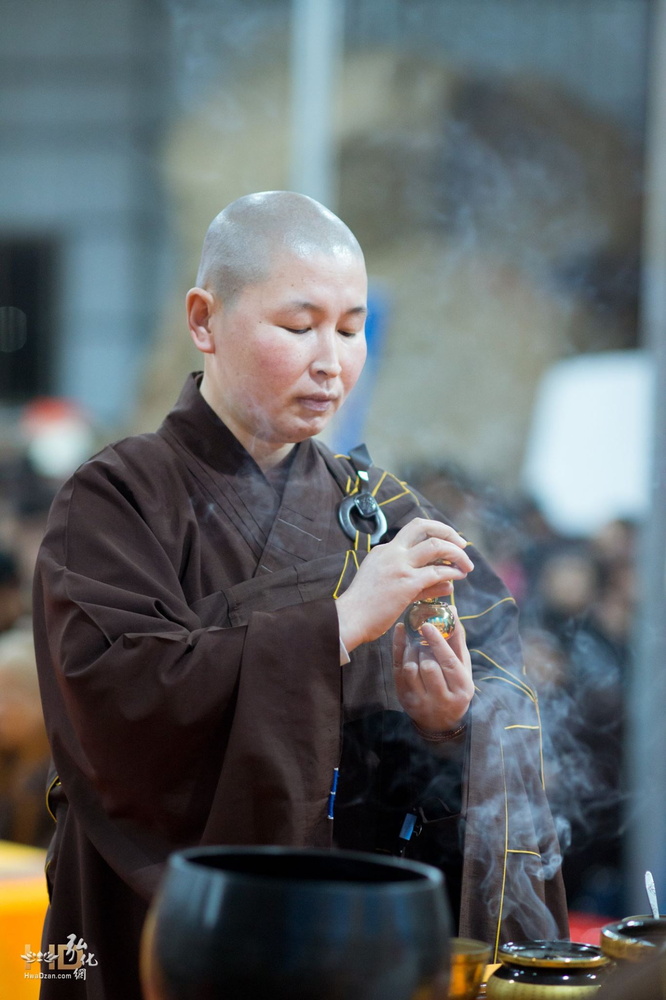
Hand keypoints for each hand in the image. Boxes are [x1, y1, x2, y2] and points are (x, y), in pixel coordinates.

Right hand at [335, 517, 472, 650]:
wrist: (349, 620)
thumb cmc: (366, 609)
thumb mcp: (391, 588)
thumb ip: (421, 584)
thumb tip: (447, 583)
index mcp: (384, 550)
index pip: (414, 532)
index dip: (435, 534)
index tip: (449, 544)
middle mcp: (392, 552)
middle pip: (423, 526)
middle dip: (448, 531)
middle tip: (462, 544)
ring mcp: (399, 565)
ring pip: (436, 545)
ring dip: (456, 553)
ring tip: (467, 565)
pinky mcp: (407, 582)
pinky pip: (437, 571)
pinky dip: (452, 571)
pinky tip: (459, 576)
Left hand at [392, 608, 473, 733]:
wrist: (441, 721)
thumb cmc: (455, 685)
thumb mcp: (463, 667)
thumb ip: (456, 640)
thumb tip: (451, 610)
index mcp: (462, 688)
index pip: (449, 662)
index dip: (437, 642)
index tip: (426, 624)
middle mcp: (442, 698)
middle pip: (428, 665)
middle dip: (424, 648)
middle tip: (423, 637)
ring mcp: (422, 701)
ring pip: (411, 669)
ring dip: (411, 652)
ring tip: (417, 646)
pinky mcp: (405, 699)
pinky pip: (397, 672)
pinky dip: (399, 652)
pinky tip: (402, 638)